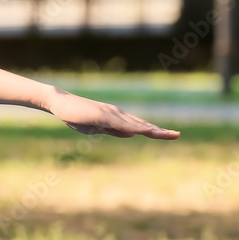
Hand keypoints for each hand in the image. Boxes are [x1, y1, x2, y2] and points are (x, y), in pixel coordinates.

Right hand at [47, 88, 179, 138]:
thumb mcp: (97, 128)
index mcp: (118, 118)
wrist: (61, 104)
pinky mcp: (102, 115)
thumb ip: (115, 130)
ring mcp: (111, 114)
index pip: (140, 126)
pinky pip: (119, 123)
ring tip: (166, 134)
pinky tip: (141, 132)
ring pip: (135, 124)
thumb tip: (132, 133)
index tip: (170, 135)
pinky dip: (132, 128)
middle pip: (142, 124)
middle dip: (160, 131)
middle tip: (177, 135)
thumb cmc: (77, 116)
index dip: (155, 131)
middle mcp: (118, 114)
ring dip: (150, 129)